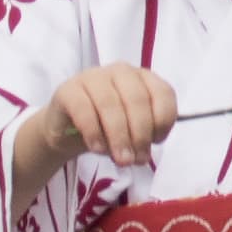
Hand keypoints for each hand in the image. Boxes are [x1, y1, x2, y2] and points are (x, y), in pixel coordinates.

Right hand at [5, 61, 181, 197]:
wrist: (67, 130)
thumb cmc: (106, 128)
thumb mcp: (131, 132)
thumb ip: (142, 137)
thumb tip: (142, 154)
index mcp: (143, 78)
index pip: (163, 93)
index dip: (164, 120)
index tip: (157, 142)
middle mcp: (120, 72)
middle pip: (137, 100)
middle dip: (140, 134)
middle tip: (137, 160)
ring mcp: (93, 77)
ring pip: (111, 104)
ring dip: (119, 137)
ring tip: (121, 160)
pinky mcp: (68, 89)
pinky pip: (83, 109)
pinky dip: (94, 132)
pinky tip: (98, 149)